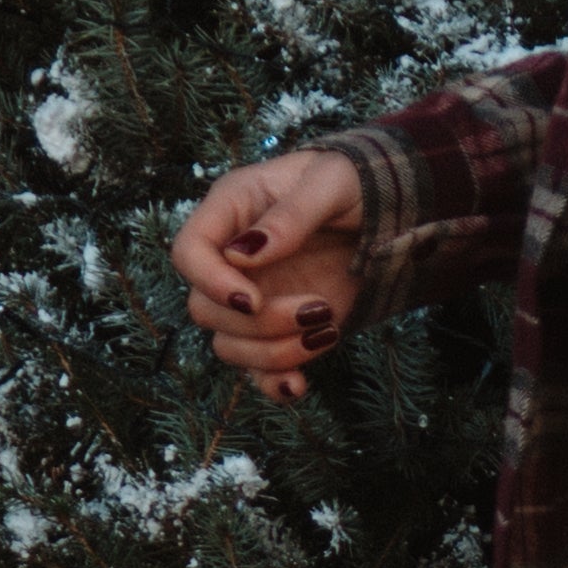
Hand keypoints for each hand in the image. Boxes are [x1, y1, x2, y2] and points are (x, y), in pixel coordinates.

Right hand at [173, 148, 364, 403]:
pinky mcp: (277, 329)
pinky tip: (299, 385)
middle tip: (318, 308)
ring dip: (276, 352)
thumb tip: (244, 254)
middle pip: (205, 309)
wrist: (379, 211)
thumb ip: (290, 215)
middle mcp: (230, 260)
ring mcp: (251, 298)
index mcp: (230, 211)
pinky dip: (274, 384)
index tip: (253, 299)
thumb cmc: (350, 182)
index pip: (188, 253)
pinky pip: (258, 370)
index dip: (210, 282)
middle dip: (260, 322)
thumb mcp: (331, 183)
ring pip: (229, 345)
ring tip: (329, 327)